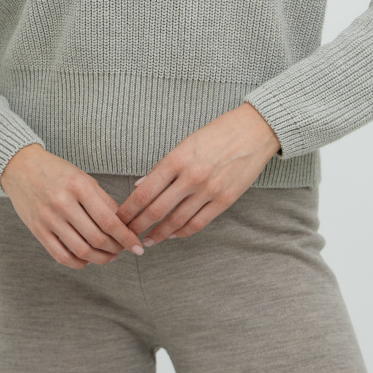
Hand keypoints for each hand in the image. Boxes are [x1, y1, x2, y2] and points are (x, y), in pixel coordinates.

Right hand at [0, 144, 146, 268]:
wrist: (20, 167)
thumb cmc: (56, 171)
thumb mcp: (83, 178)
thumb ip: (103, 201)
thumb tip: (123, 224)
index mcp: (79, 186)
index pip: (109, 220)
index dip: (126, 237)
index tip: (137, 246)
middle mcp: (63, 203)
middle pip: (97, 238)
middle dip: (116, 248)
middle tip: (124, 249)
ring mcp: (49, 219)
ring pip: (81, 251)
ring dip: (101, 258)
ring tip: (110, 256)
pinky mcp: (38, 231)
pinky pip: (61, 256)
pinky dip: (79, 262)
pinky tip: (88, 259)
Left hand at [113, 103, 281, 246]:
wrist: (254, 131)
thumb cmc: (217, 133)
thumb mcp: (185, 143)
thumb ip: (163, 167)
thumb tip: (139, 186)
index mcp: (177, 159)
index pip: (144, 192)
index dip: (128, 210)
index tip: (118, 219)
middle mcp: (191, 177)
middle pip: (156, 210)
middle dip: (137, 226)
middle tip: (126, 234)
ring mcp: (209, 191)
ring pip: (176, 221)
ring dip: (158, 234)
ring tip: (147, 240)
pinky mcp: (225, 201)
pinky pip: (198, 223)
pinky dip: (182, 232)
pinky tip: (172, 235)